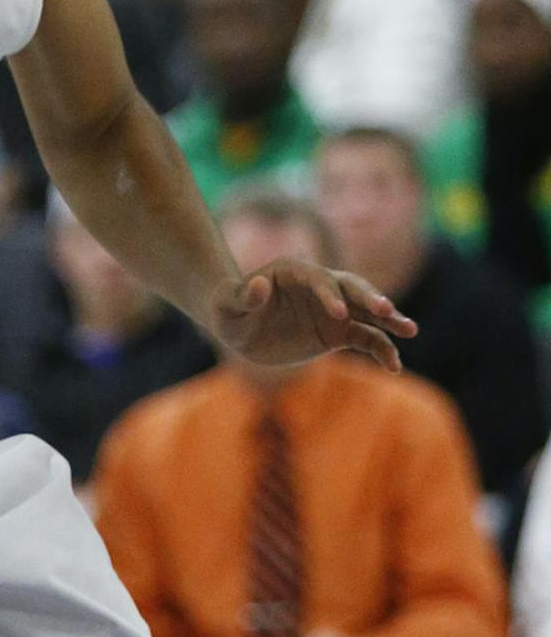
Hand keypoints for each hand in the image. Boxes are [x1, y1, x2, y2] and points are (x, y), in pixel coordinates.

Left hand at [211, 259, 413, 370]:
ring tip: (409, 331)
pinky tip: (394, 365)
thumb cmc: (228, 311)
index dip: (329, 295)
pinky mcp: (338, 331)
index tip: (339, 315)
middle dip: (369, 298)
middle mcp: (320, 286)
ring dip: (388, 320)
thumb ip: (242, 296)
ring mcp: (333, 309)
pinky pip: (366, 338)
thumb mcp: (227, 306)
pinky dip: (381, 349)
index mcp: (294, 271)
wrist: (239, 328)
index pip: (318, 280)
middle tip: (386, 311)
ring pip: (366, 311)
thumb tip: (259, 284)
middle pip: (351, 288)